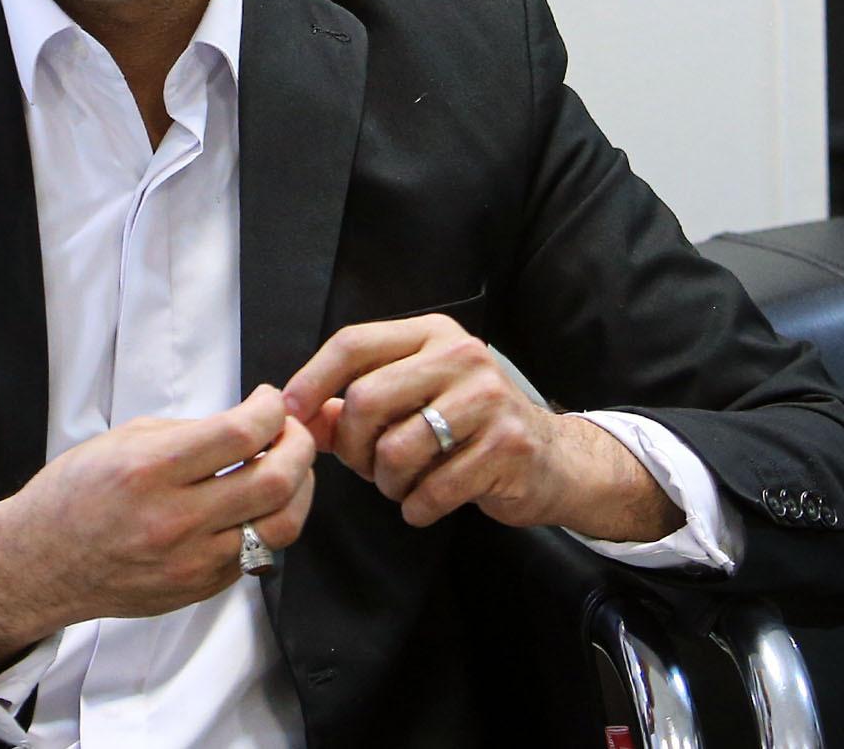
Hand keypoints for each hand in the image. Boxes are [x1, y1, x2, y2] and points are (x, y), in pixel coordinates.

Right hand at [0, 384, 313, 667]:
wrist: (38, 565)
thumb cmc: (74, 496)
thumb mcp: (125, 440)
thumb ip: (192, 432)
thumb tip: (249, 424)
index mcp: (151, 470)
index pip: (242, 434)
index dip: (272, 409)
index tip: (271, 401)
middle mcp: (175, 520)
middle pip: (277, 481)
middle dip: (299, 446)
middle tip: (291, 432)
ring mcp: (190, 562)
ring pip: (281, 526)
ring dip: (298, 490)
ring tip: (285, 469)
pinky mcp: (199, 589)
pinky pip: (257, 554)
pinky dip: (267, 523)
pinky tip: (254, 505)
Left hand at [283, 316, 682, 540]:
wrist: (553, 460)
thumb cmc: (471, 429)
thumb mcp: (418, 400)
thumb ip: (359, 405)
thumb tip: (302, 417)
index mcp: (434, 335)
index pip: (355, 342)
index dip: (313, 379)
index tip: (291, 415)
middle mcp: (462, 356)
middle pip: (367, 399)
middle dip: (354, 448)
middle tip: (366, 468)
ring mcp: (488, 399)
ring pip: (395, 450)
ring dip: (386, 484)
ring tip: (403, 485)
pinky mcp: (505, 447)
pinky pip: (430, 490)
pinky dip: (417, 507)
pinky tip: (428, 502)